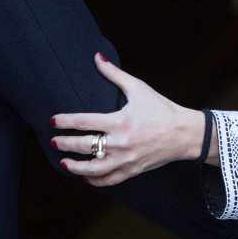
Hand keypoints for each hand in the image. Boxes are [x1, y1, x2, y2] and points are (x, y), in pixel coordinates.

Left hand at [52, 54, 201, 186]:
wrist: (184, 133)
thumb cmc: (161, 109)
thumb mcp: (138, 88)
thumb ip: (114, 73)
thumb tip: (96, 57)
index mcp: (119, 121)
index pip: (83, 122)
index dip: (64, 122)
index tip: (53, 121)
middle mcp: (120, 142)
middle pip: (84, 146)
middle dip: (65, 144)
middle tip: (54, 142)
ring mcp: (126, 159)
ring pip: (93, 169)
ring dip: (75, 167)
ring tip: (64, 163)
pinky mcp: (132, 170)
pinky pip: (109, 180)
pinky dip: (94, 181)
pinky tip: (85, 178)